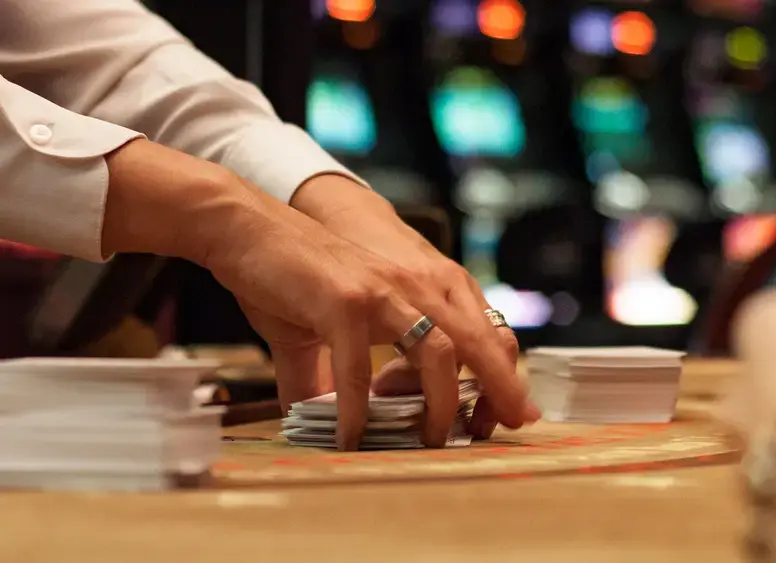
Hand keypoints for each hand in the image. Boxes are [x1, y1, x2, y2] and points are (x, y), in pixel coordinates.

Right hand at [266, 174, 536, 445]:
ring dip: (443, 403)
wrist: (250, 228)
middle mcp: (414, 285)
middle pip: (478, 340)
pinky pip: (358, 368)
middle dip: (501, 386)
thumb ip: (333, 374)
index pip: (483, 328)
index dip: (502, 369)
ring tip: (433, 441)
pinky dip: (356, 409)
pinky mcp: (344, 302)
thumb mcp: (332, 326)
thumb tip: (325, 424)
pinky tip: (351, 438)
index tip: (507, 409)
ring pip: (438, 352)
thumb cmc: (293, 275)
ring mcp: (382, 293)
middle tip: (512, 425)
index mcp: (422, 285)